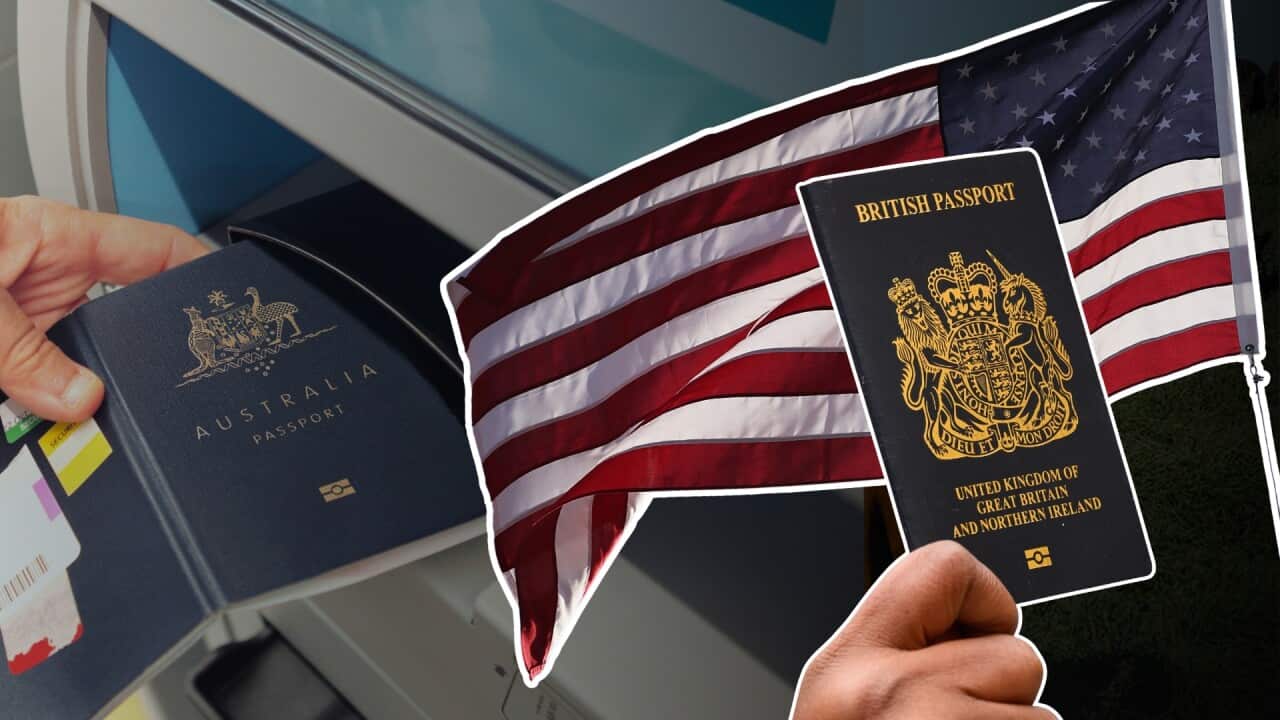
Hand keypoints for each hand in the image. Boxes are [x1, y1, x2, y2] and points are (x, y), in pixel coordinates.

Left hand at [0, 196, 206, 420]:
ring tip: (90, 424)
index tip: (231, 306)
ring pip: (82, 362)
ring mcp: (27, 313)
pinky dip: (48, 410)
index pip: (154, 249)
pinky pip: (42, 385)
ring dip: (84, 393)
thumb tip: (81, 398)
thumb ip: (25, 350)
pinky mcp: (6, 348)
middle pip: (124, 319)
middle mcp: (47, 275)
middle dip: (139, 357)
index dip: (199, 274)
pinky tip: (52, 426)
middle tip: (160, 393)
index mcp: (55, 236)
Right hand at [791, 541, 1057, 719]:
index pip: (945, 567)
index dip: (985, 598)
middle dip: (1002, 696)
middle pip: (1014, 656)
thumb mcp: (837, 703)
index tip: (980, 633)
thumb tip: (966, 626)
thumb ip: (895, 652)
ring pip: (1040, 715)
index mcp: (848, 663)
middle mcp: (893, 692)